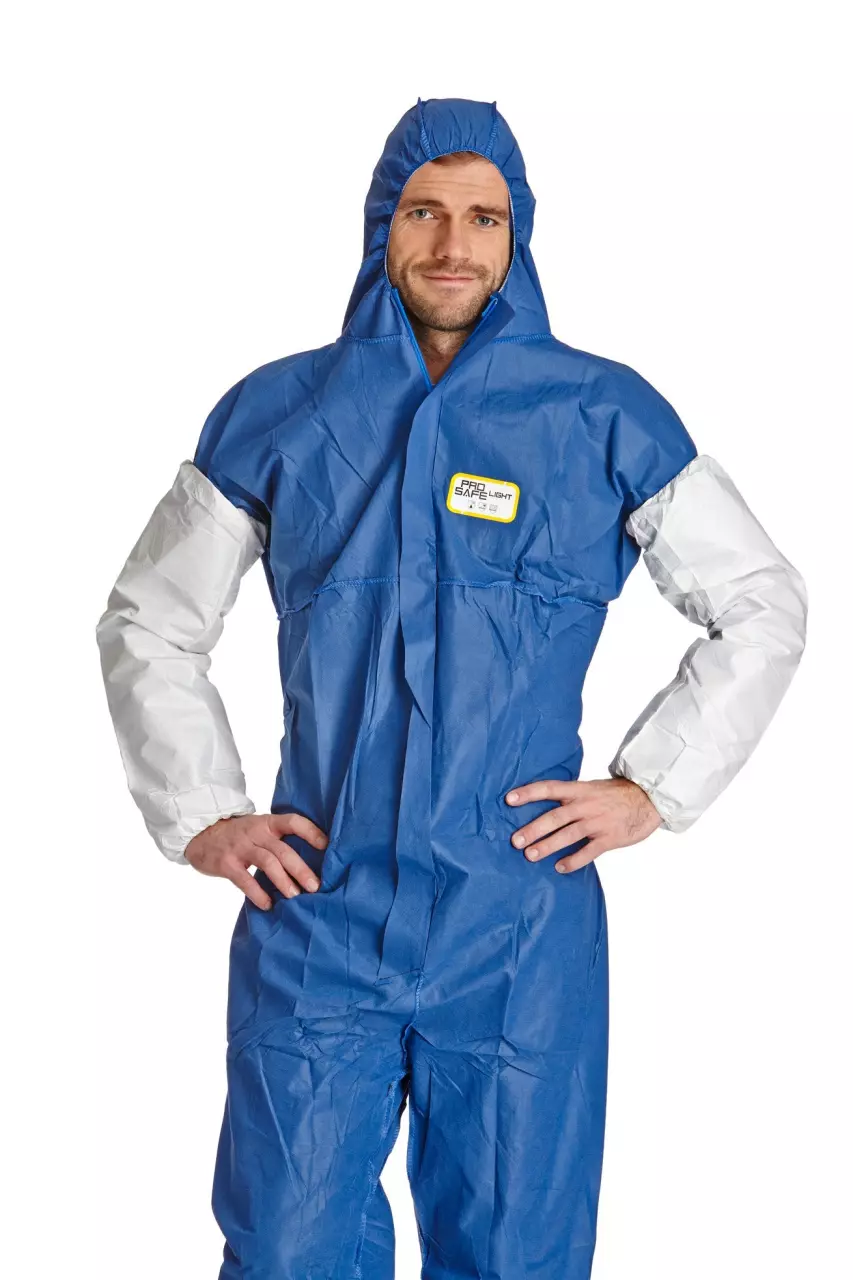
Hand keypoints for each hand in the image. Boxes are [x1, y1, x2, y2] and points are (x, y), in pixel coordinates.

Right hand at [184, 812, 328, 909]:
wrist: (200, 833)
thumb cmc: (238, 835)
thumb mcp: (258, 829)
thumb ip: (277, 839)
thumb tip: (310, 860)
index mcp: (267, 823)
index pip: (294, 822)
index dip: (311, 832)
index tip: (327, 846)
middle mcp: (255, 832)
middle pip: (283, 850)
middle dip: (301, 869)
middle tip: (315, 886)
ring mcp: (240, 847)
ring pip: (268, 863)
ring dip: (284, 881)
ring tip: (295, 896)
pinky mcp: (226, 863)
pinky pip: (245, 880)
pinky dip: (258, 894)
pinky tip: (268, 904)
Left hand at [504, 777, 662, 872]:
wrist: (648, 799)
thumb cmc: (616, 794)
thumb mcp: (591, 788)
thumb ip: (571, 795)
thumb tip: (544, 803)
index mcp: (579, 790)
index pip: (549, 788)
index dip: (528, 793)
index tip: (508, 799)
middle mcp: (585, 805)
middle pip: (554, 817)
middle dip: (533, 829)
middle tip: (515, 841)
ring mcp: (597, 822)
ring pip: (568, 835)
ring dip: (547, 846)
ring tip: (530, 855)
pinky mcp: (609, 838)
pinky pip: (588, 852)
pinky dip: (573, 860)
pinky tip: (560, 867)